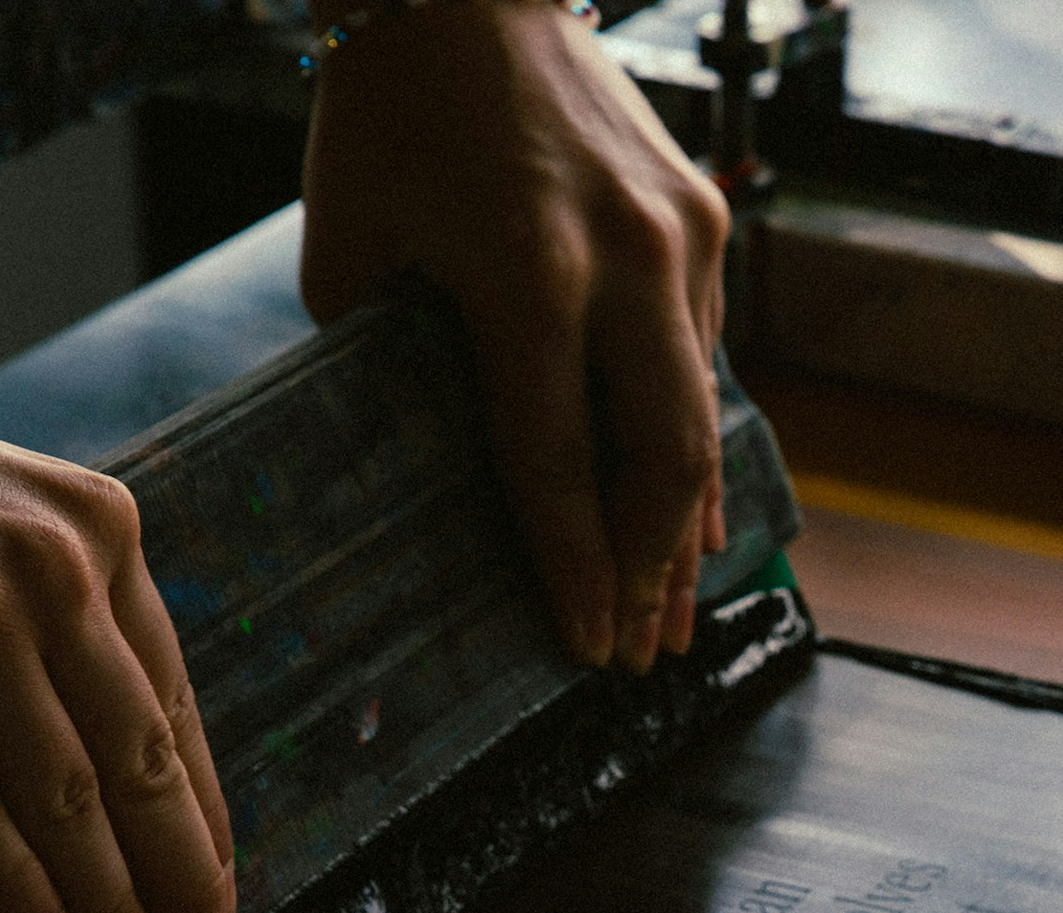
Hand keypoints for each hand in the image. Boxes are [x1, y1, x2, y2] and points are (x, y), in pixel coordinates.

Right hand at [0, 346, 234, 912]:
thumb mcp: (12, 521)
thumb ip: (81, 621)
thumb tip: (138, 781)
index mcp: (104, 536)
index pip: (178, 715)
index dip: (205, 829)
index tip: (220, 910)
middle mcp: (53, 573)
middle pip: (141, 770)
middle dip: (180, 893)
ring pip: (67, 802)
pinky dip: (16, 889)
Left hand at [299, 0, 730, 673]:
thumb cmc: (390, 110)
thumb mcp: (356, 247)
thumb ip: (391, 367)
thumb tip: (427, 470)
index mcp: (527, 272)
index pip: (558, 458)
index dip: (572, 566)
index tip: (581, 644)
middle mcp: (623, 262)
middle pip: (662, 459)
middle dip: (650, 574)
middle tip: (635, 652)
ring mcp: (678, 241)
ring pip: (702, 420)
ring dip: (686, 530)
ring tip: (677, 614)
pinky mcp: (702, 224)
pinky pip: (707, 364)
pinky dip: (696, 450)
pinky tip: (693, 518)